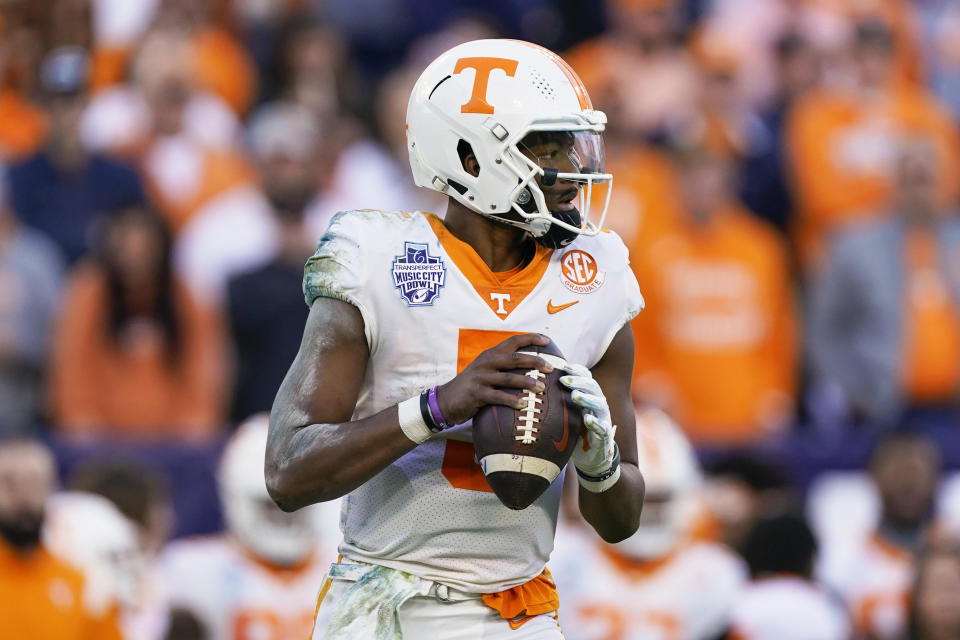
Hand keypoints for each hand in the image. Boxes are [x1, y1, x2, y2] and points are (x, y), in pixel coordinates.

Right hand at [436, 334, 554, 424]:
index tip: (547, 340)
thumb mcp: (485, 370)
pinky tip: (523, 405)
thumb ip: (503, 367)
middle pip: (515, 358)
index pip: (513, 341)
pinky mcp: (477, 394)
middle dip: (535, 361)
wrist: (446, 400)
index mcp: (490, 355)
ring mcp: (481, 378)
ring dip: (527, 382)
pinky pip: (498, 397)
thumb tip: (531, 368)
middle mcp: (486, 363)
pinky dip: (512, 400)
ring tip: (542, 388)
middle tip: (551, 368)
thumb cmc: (472, 386)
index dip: (530, 338)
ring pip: (509, 378)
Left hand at [559, 363, 616, 475]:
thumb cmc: (576, 431)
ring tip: (575, 395)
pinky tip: (587, 419)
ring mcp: (603, 419)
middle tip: (563, 379)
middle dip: (579, 381)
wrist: (592, 457)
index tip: (563, 366)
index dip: (577, 371)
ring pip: (599, 404)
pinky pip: (602, 427)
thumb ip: (557, 400)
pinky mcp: (605, 435)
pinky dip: (595, 422)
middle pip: (593, 387)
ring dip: (587, 398)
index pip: (586, 378)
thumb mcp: (567, 413)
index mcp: (589, 396)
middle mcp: (598, 404)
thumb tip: (533, 384)